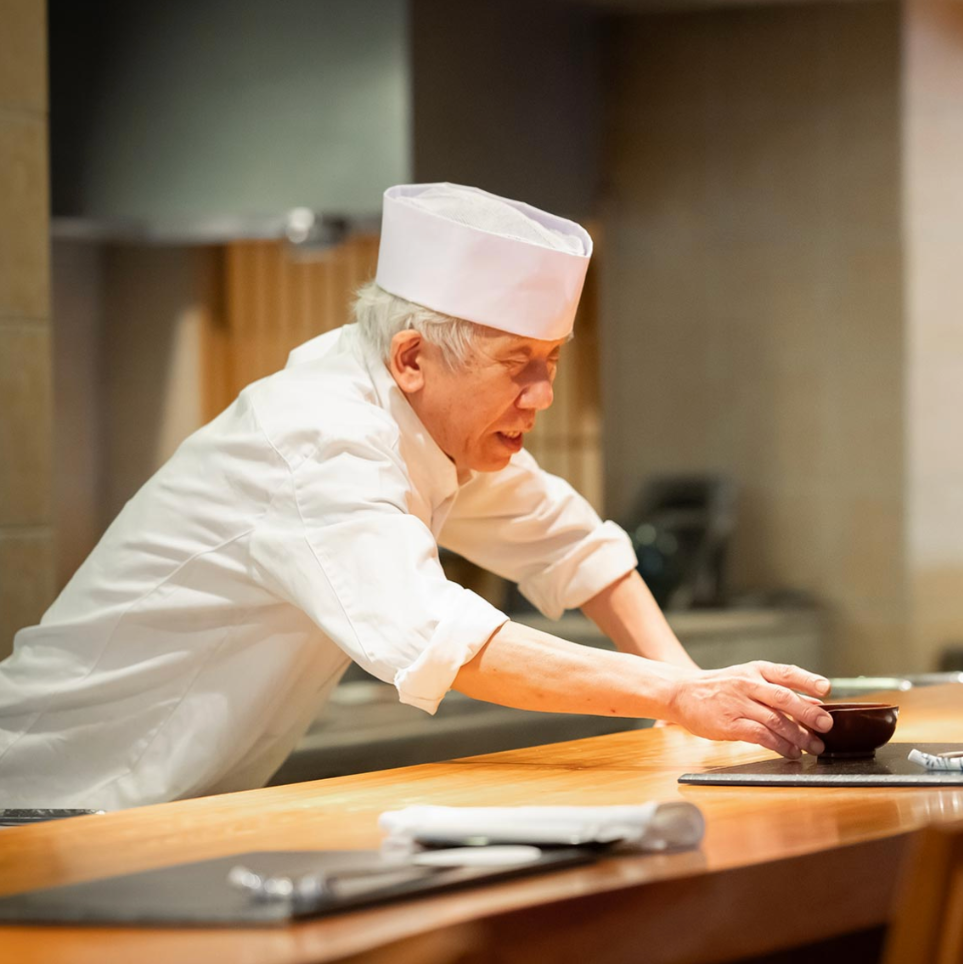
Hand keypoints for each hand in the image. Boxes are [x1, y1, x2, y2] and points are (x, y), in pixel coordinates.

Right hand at [666, 661, 832, 758]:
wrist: (682, 693)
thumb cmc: (720, 687)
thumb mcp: (747, 678)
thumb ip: (778, 689)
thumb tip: (814, 704)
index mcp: (755, 670)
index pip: (786, 672)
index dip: (808, 680)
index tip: (827, 689)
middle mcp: (747, 684)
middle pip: (783, 697)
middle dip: (808, 712)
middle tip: (826, 725)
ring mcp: (737, 704)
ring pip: (774, 720)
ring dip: (798, 735)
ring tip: (813, 746)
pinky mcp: (729, 724)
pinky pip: (760, 735)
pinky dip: (779, 745)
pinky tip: (790, 751)